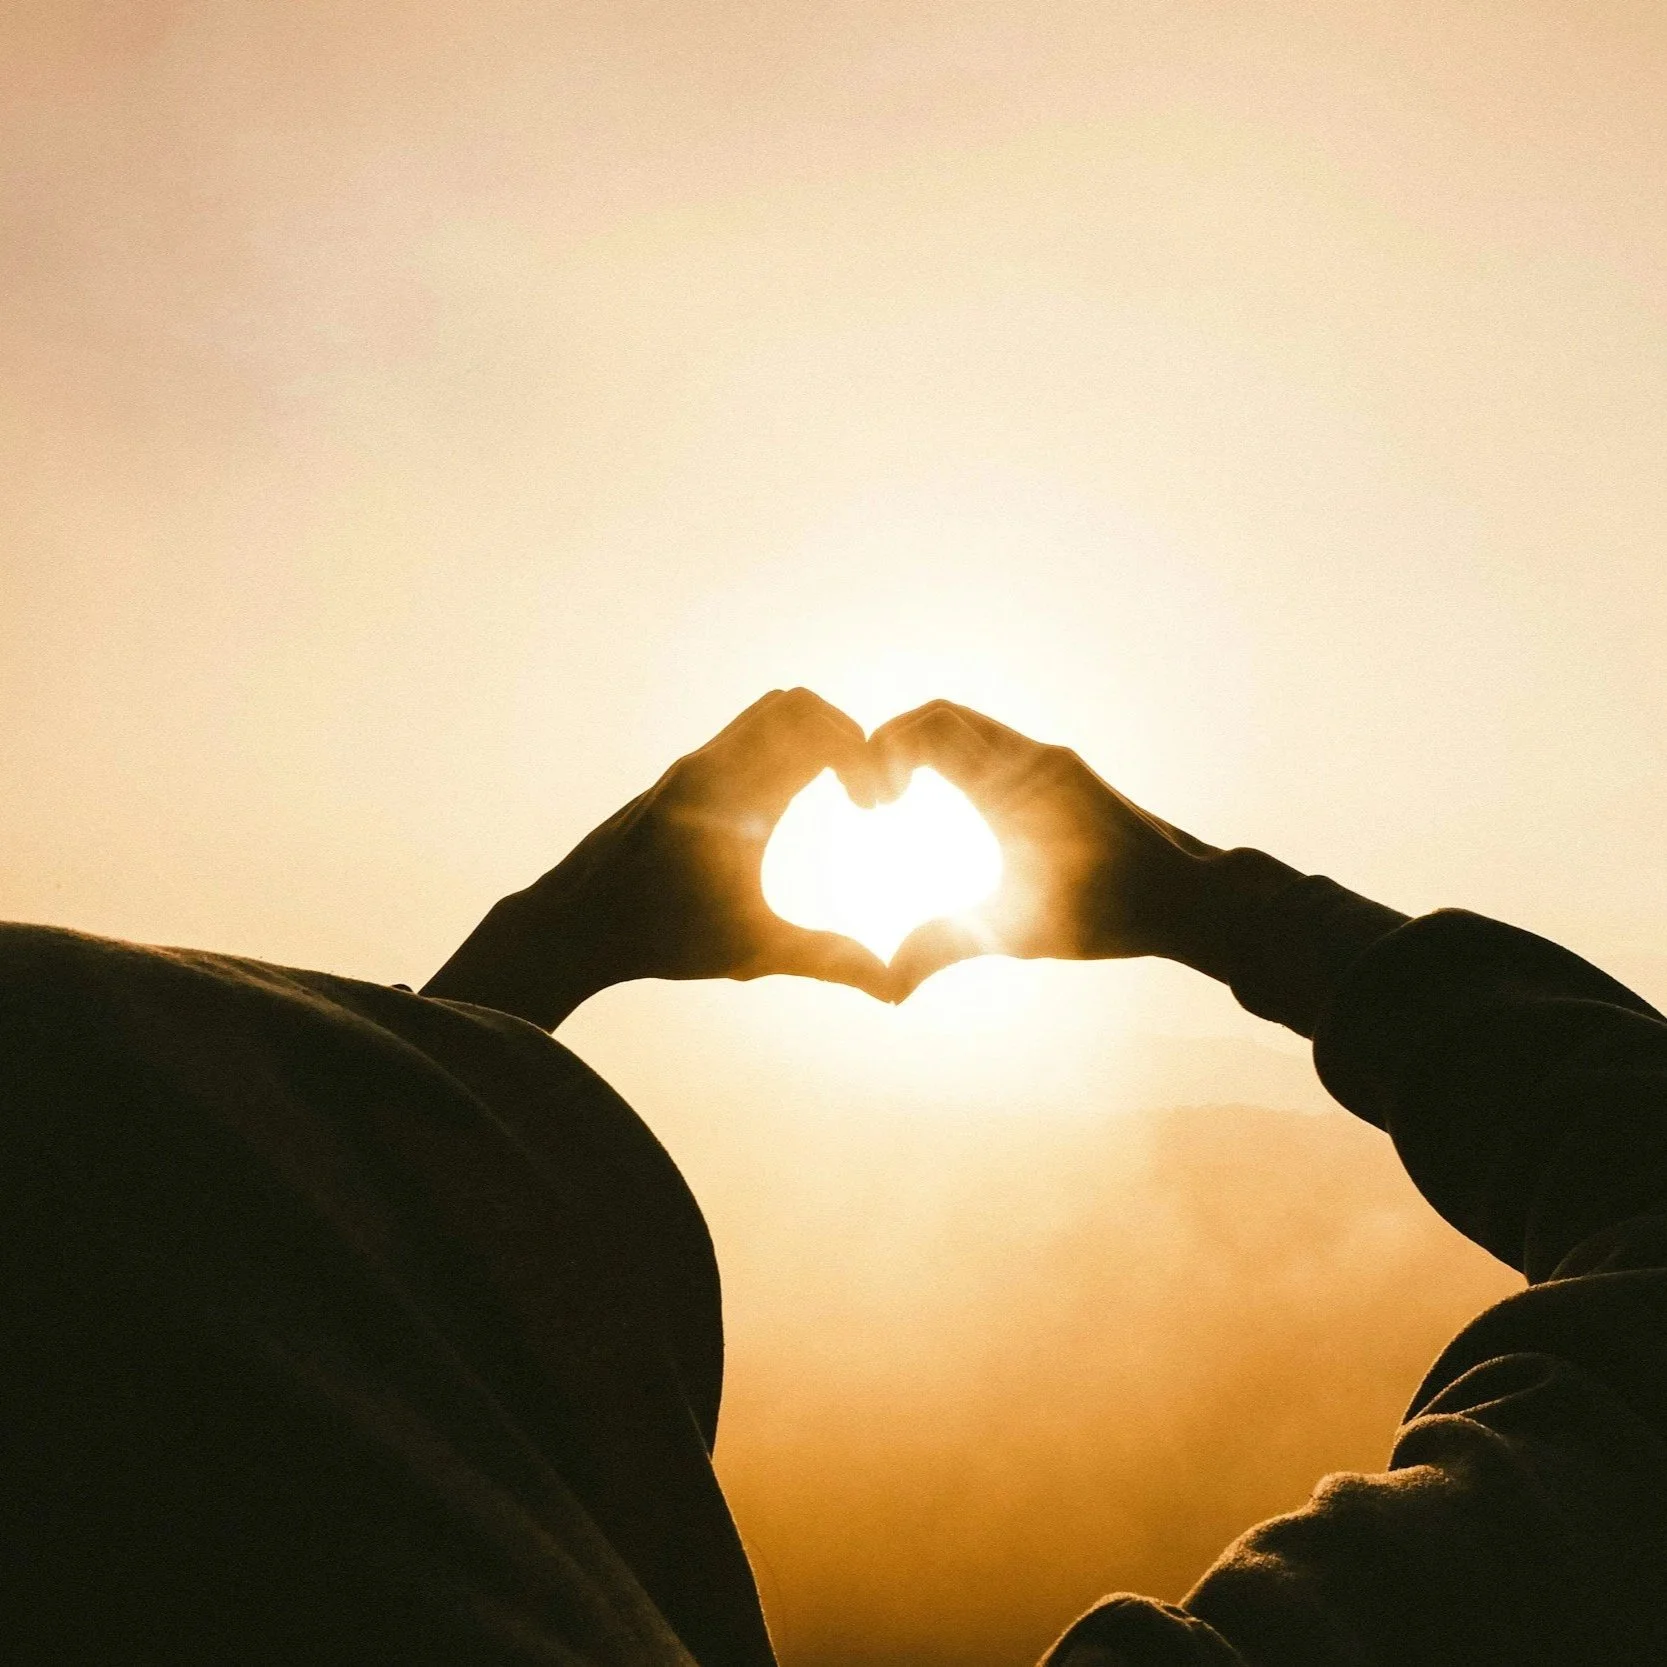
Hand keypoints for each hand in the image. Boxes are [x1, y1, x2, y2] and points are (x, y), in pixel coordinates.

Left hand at [424, 689, 893, 1026]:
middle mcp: (712, 766)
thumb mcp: (751, 951)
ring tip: (835, 791)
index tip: (876, 805)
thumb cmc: (658, 939)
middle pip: (796, 706)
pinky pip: (742, 736)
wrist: (572, 925)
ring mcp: (691, 766)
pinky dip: (780, 748)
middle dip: (845, 734)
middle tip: (863, 789)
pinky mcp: (679, 777)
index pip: (817, 733)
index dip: (864, 756)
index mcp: (736, 797)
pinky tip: (787, 807)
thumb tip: (894, 989)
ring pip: (766, 714)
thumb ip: (826, 959)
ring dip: (811, 737)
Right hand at [869, 700, 1225, 998]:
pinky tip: (943, 808)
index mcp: (1015, 784)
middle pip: (941, 716)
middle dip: (893, 743)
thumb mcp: (1020, 933)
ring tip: (897, 799)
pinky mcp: (1061, 774)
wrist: (1192, 898)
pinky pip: (993, 746)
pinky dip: (954, 760)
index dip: (885, 748)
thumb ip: (947, 945)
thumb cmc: (1113, 913)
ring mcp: (1049, 761)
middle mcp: (1032, 758)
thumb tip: (888, 984)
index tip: (874, 802)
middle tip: (875, 798)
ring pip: (968, 727)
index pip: (932, 728)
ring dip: (923, 749)